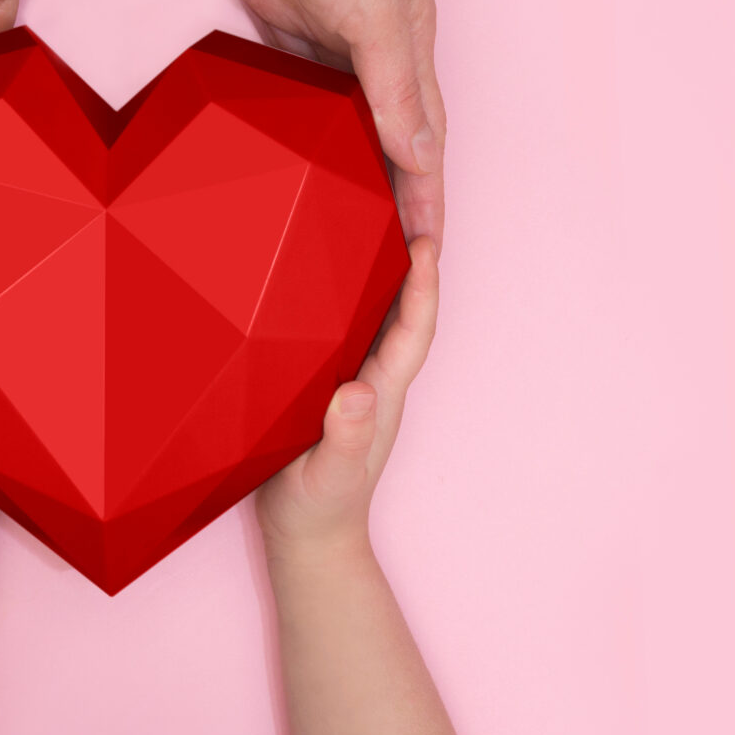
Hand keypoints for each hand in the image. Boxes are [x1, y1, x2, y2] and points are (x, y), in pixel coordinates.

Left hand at [194, 0, 444, 251]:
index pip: (425, 157)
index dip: (423, 216)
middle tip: (371, 280)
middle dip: (388, 216)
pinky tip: (279, 172)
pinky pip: (293, 104)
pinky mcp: (277, 28)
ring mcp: (326, 43)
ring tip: (325, 244)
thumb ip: (397, 88)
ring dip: (341, 183)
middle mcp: (375, 56)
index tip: (420, 276)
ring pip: (340, 134)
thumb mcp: (374, 7)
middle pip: (388, 154)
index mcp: (409, 54)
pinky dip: (295, 144)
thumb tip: (423, 163)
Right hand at [255, 237, 438, 556]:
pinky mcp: (331, 377)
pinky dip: (345, 286)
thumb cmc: (318, 509)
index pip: (412, 330)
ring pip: (377, 308)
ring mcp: (356, 374)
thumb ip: (345, 439)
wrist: (308, 538)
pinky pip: (347, 321)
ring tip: (375, 207)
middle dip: (412, 255)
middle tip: (409, 195)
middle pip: (403, 305)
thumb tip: (359, 396)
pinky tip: (326, 258)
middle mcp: (375, 374)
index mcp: (381, 390)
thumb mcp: (326, 476)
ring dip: (382, 263)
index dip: (423, 289)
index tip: (426, 244)